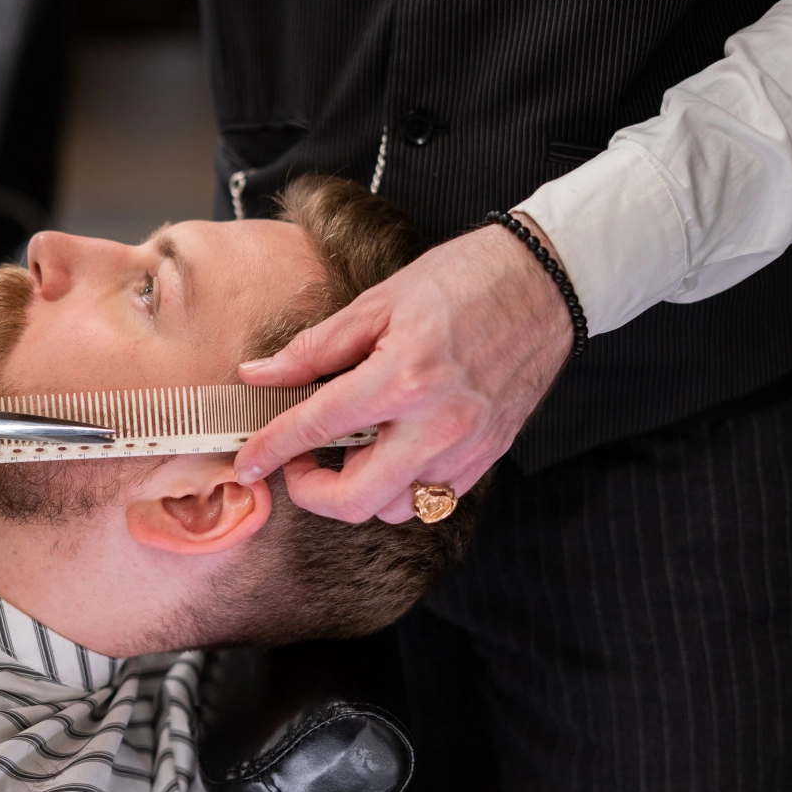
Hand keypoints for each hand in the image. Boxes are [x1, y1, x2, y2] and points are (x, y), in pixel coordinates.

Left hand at [233, 214, 573, 522]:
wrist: (543, 282)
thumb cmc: (463, 282)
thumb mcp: (377, 304)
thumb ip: (313, 350)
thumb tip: (259, 375)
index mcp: (403, 379)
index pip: (317, 429)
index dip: (271, 449)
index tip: (248, 461)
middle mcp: (437, 425)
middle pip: (355, 500)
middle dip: (312, 491)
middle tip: (299, 460)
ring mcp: (467, 448)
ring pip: (393, 508)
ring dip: (360, 489)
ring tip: (354, 445)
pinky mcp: (488, 457)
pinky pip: (431, 499)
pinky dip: (400, 484)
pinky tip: (392, 447)